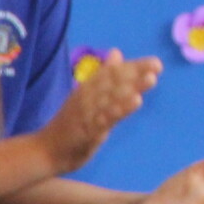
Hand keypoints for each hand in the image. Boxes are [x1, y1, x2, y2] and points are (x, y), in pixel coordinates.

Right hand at [39, 51, 156, 172]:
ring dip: (132, 87)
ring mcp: (86, 113)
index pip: (112, 73)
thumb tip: (116, 52)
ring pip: (111, 97)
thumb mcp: (88, 96)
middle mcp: (87, 96)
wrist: (46, 151)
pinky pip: (105, 118)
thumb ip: (104, 77)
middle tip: (157, 65)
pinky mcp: (87, 130)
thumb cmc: (70, 124)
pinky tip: (136, 102)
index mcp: (88, 88)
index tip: (155, 62)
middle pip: (113, 81)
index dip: (133, 67)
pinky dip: (120, 108)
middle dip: (135, 73)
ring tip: (151, 79)